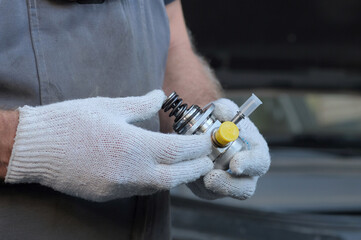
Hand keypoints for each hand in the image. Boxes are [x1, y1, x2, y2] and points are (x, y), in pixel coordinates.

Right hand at [5, 90, 212, 201]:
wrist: (35, 147)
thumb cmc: (70, 122)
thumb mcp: (109, 106)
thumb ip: (141, 104)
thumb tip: (160, 97)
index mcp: (132, 145)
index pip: (178, 150)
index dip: (198, 146)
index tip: (208, 141)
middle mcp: (129, 171)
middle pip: (175, 176)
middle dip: (196, 168)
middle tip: (208, 159)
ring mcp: (118, 187)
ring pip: (159, 186)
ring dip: (177, 176)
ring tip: (187, 165)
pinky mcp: (108, 194)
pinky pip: (140, 190)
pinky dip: (154, 182)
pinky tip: (157, 171)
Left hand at [188, 98, 269, 199]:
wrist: (204, 129)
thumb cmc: (220, 119)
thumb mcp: (223, 109)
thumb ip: (224, 109)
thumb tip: (220, 112)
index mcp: (255, 152)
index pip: (259, 162)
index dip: (249, 164)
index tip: (235, 164)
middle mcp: (246, 172)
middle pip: (244, 188)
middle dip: (227, 185)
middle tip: (210, 178)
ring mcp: (228, 183)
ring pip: (220, 192)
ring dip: (205, 184)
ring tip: (194, 169)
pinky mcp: (211, 189)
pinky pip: (203, 191)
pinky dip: (193, 182)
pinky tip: (187, 168)